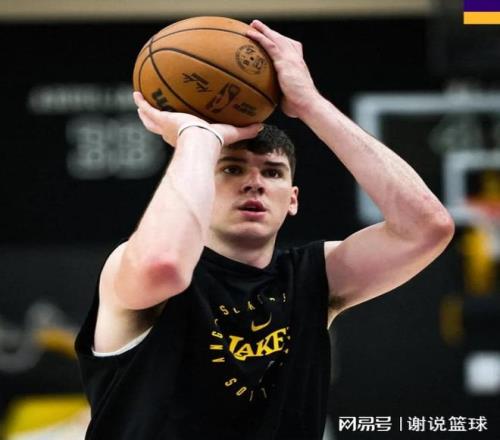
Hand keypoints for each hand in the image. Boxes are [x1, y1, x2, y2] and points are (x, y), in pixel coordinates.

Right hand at [133, 92, 262, 146]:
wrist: (200, 143)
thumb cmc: (214, 142)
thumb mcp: (231, 133)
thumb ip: (245, 130)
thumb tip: (262, 126)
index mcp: (187, 137)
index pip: (182, 131)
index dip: (180, 126)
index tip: (179, 122)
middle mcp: (174, 134)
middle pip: (163, 126)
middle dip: (158, 119)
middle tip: (154, 112)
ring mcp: (165, 127)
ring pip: (151, 119)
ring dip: (145, 111)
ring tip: (140, 100)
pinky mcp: (161, 120)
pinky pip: (147, 109)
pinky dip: (141, 102)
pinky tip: (136, 93)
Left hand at [246, 20, 320, 118]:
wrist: (308, 104)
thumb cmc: (299, 106)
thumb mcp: (288, 98)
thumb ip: (280, 96)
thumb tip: (268, 102)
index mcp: (298, 66)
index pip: (292, 49)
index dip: (284, 42)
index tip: (275, 40)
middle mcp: (296, 59)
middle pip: (283, 40)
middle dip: (271, 32)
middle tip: (260, 27)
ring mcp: (291, 58)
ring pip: (275, 39)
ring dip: (264, 30)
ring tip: (253, 24)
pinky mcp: (285, 62)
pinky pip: (270, 46)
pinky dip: (260, 38)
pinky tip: (251, 34)